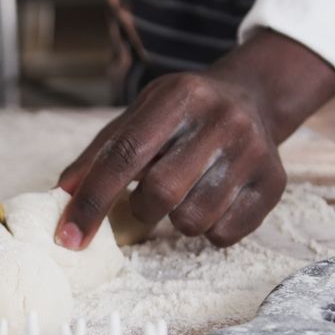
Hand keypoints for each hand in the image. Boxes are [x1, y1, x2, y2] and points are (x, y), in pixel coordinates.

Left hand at [56, 30, 334, 248]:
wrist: (253, 98)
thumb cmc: (182, 115)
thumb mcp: (139, 117)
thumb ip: (100, 154)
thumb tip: (60, 196)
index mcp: (179, 97)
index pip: (125, 156)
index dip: (91, 201)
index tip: (68, 238)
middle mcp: (221, 120)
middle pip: (160, 193)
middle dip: (142, 209)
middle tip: (148, 199)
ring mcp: (252, 152)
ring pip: (193, 220)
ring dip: (176, 220)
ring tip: (185, 194)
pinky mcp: (274, 183)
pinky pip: (224, 235)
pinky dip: (208, 230)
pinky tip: (213, 201)